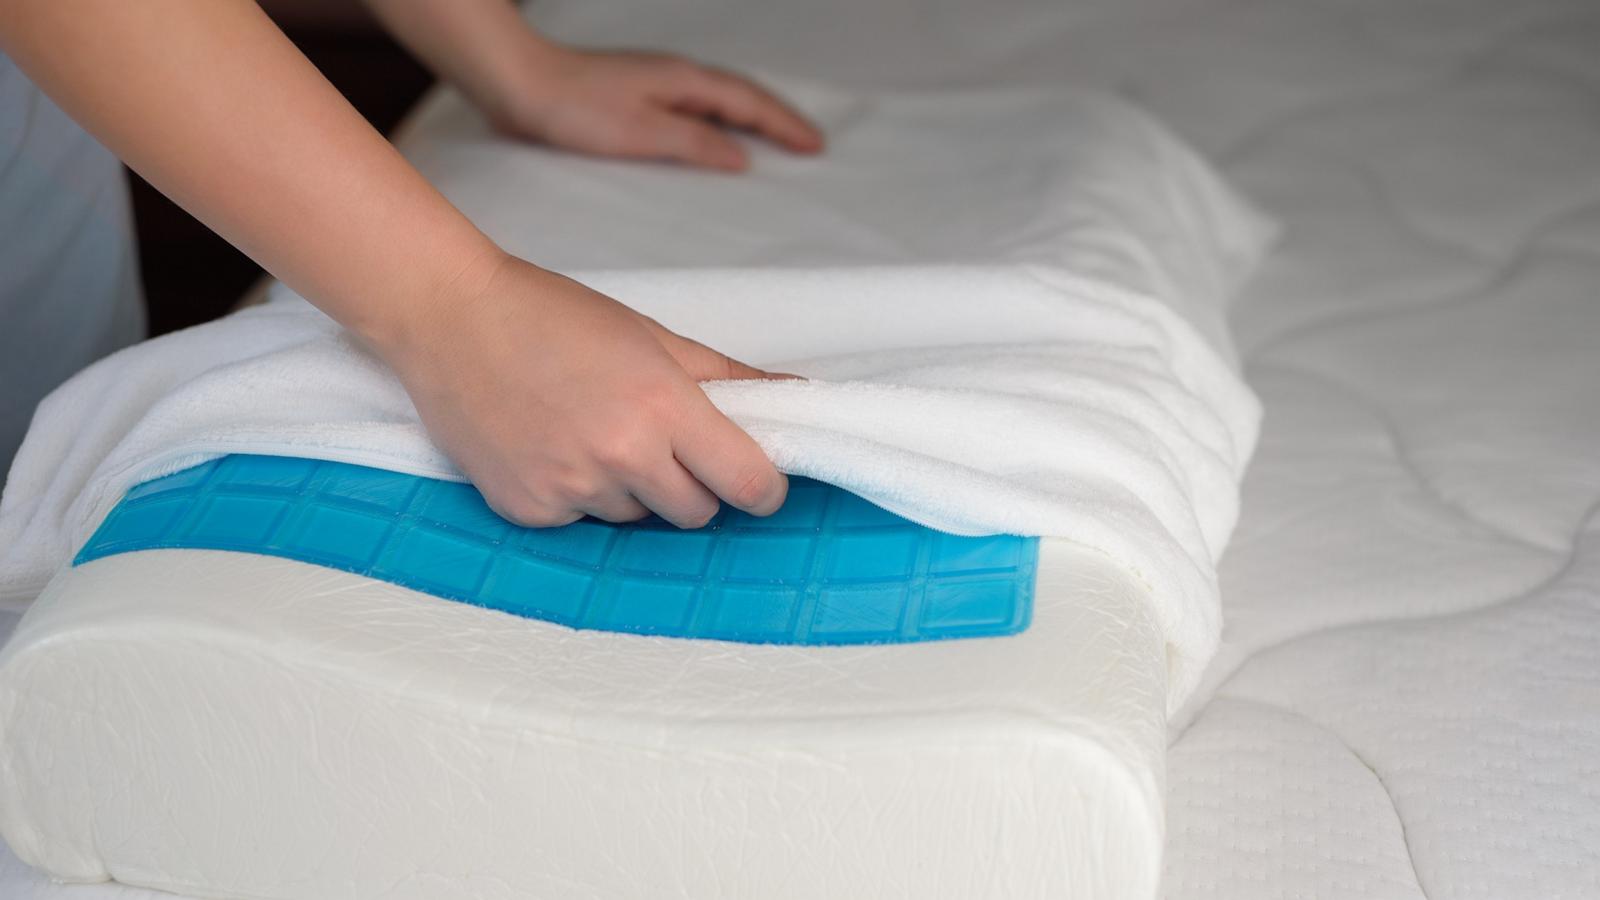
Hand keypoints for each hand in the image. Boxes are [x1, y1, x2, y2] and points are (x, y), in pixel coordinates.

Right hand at [375, 251, 791, 527]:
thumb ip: (730, 379)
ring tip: (593, 432)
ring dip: (632, 490)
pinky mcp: (529, 510)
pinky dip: (579, 496)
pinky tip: (553, 447)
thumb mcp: (654, 336)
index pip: (748, 484)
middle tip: (663, 442)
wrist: (449, 318)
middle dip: (695, 486)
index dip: (762, 487)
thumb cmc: (552, 316)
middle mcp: (620, 455)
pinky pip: (582, 524)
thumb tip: (799, 397)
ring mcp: (570, 489)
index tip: (756, 478)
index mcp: (662, 405)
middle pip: (698, 513)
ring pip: (637, 519)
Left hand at [476, 43, 824, 170]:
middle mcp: (675, 76)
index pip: (750, 104)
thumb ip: (695, 144)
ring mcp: (656, 85)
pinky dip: (720, 122)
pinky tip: (715, 138)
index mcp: (685, 81)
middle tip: (810, 145)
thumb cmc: (575, 107)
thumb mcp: (642, 132)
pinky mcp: (635, 98)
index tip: (815, 147)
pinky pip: (696, 108)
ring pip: (720, 100)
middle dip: (779, 120)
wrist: (520, 83)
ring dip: (753, 120)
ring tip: (777, 142)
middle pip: (742, 97)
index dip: (785, 126)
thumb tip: (741, 158)